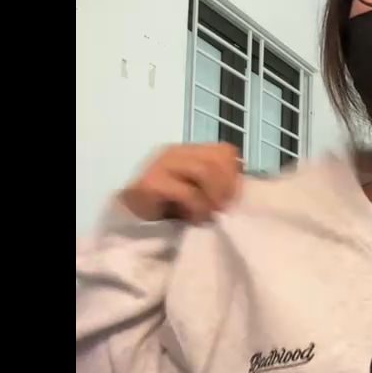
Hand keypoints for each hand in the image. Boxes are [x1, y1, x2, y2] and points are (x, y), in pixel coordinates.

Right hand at [120, 143, 241, 222]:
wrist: (131, 221)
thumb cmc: (169, 209)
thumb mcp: (200, 194)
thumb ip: (217, 186)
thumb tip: (240, 194)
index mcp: (190, 151)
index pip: (225, 151)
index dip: (234, 174)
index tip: (233, 199)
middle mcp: (176, 152)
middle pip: (218, 158)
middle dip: (227, 187)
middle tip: (222, 209)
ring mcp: (161, 164)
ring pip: (205, 169)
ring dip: (213, 197)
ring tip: (208, 214)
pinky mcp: (151, 183)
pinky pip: (186, 191)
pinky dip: (197, 207)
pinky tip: (194, 218)